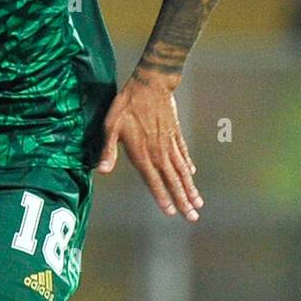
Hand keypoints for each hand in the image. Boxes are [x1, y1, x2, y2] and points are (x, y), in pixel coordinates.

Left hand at [97, 70, 202, 220]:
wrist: (151, 83)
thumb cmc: (127, 104)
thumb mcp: (111, 126)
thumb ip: (108, 150)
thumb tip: (101, 171)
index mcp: (143, 153)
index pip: (154, 181)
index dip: (163, 198)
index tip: (172, 213)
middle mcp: (159, 152)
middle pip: (173, 181)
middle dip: (183, 200)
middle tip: (193, 217)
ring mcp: (170, 143)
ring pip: (182, 170)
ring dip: (190, 187)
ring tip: (199, 203)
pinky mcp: (175, 134)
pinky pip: (183, 153)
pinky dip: (188, 165)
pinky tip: (192, 174)